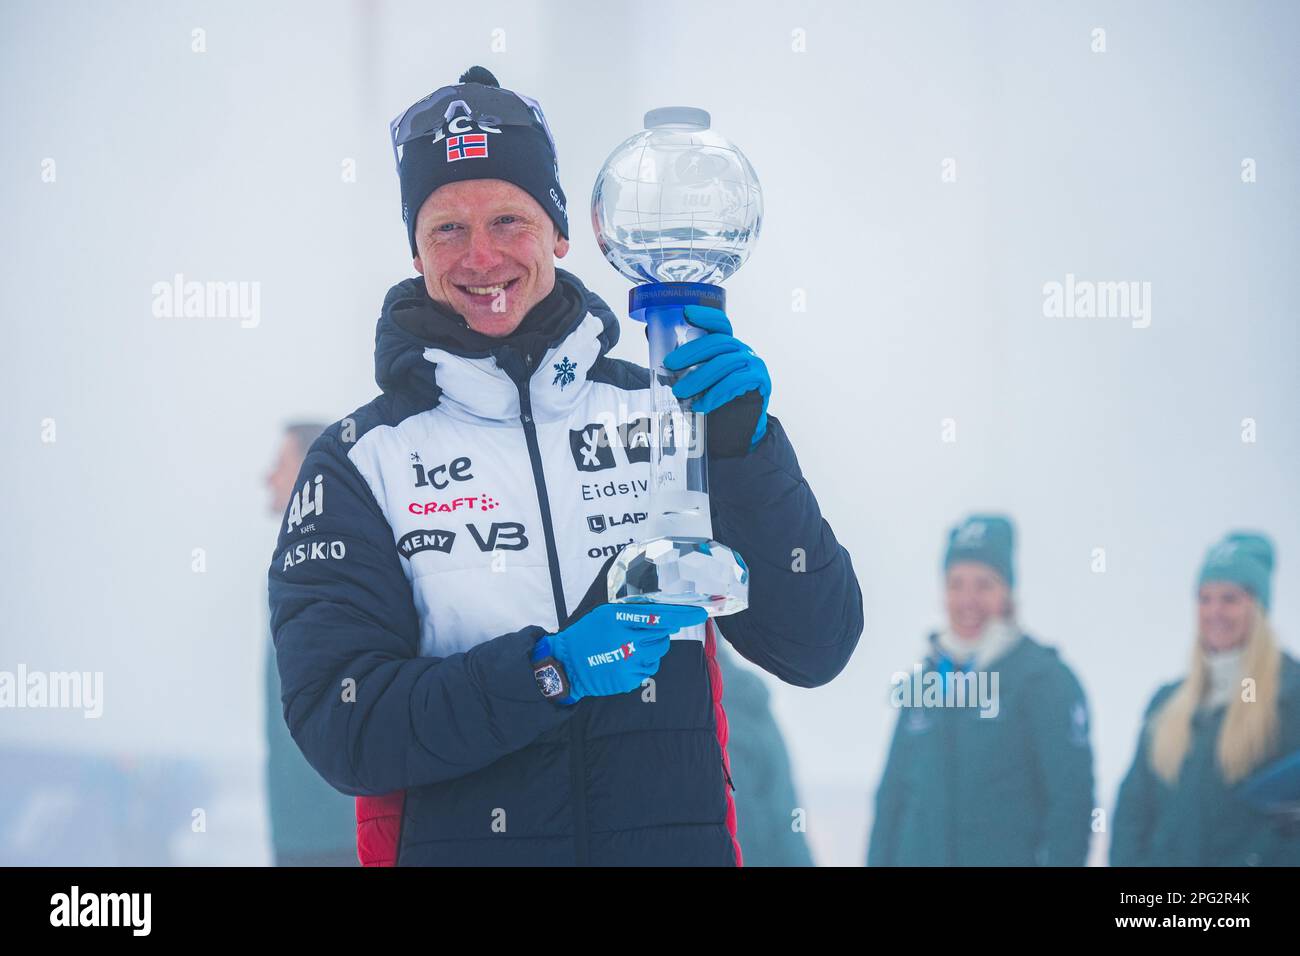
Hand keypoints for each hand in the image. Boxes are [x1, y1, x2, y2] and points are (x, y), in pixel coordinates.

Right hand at [531, 603, 707, 704]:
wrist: (567, 664)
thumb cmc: (587, 635)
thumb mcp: (605, 614)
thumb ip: (632, 612)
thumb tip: (664, 614)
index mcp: (620, 618)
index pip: (660, 615)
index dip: (683, 614)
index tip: (701, 613)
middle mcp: (627, 639)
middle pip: (663, 634)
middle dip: (660, 632)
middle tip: (642, 633)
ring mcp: (629, 661)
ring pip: (659, 651)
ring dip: (653, 647)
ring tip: (632, 646)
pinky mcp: (629, 678)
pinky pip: (649, 667)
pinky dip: (643, 662)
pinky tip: (626, 660)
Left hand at [661, 304, 770, 455]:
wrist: (741, 426)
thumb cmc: (718, 398)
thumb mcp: (700, 377)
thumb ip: (683, 362)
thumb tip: (651, 335)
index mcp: (728, 345)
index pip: (719, 324)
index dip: (705, 316)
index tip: (686, 313)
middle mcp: (742, 349)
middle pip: (717, 342)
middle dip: (691, 352)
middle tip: (669, 364)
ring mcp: (753, 363)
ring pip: (724, 363)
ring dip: (699, 378)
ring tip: (680, 393)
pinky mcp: (759, 379)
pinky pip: (735, 382)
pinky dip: (716, 393)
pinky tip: (702, 405)